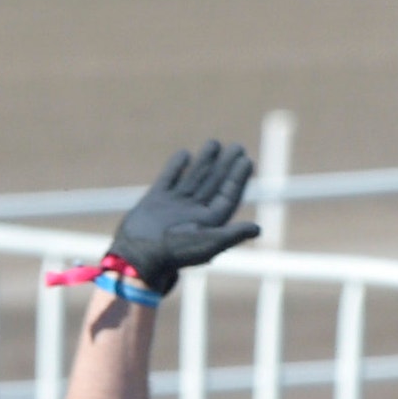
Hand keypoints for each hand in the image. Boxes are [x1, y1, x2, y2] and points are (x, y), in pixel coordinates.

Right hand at [108, 142, 261, 294]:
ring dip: (205, 162)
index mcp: (210, 222)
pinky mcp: (155, 200)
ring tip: (215, 143)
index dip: (238, 178)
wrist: (139, 255)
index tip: (246, 160)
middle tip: (238, 147)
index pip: (228, 195)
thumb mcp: (208, 244)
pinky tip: (185, 154)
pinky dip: (176, 167)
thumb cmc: (175, 253)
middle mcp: (194, 212)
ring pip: (194, 178)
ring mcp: (175, 205)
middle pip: (214, 184)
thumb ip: (232, 234)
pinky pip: (168, 179)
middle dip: (226, 166)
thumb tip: (258, 229)